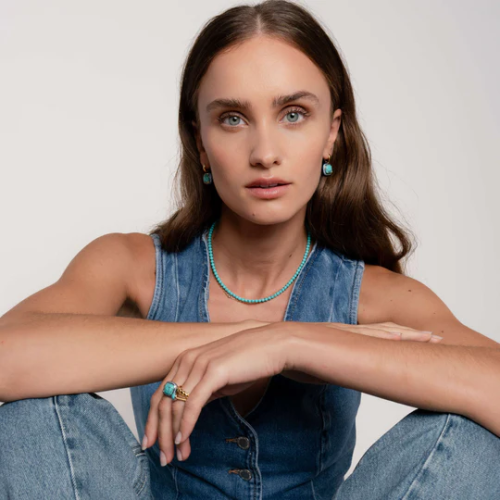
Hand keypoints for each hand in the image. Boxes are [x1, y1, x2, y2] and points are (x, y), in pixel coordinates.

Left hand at [142, 321, 287, 464]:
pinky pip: (192, 403)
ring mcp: (199, 365)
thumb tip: (188, 412)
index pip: (159, 395)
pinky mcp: (213, 372)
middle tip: (163, 458)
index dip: (152, 422)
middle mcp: (187, 361)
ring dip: (173, 435)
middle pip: (162, 402)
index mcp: (185, 361)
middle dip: (159, 434)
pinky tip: (183, 440)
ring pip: (175, 406)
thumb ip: (201, 390)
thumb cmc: (248, 362)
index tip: (151, 443)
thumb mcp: (218, 377)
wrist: (272, 345)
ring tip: (177, 456)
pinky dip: (186, 424)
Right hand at [279, 321, 441, 384]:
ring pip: (378, 333)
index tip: (417, 339)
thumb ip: (319, 365)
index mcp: (336, 337)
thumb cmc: (277, 353)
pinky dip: (385, 339)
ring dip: (404, 335)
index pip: (370, 335)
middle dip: (409, 334)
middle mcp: (341, 333)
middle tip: (438, 337)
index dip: (393, 336)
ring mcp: (339, 335)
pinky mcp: (334, 339)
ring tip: (430, 339)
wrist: (257, 341)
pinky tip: (401, 342)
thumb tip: (326, 374)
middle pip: (380, 331)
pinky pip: (364, 340)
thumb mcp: (305, 362)